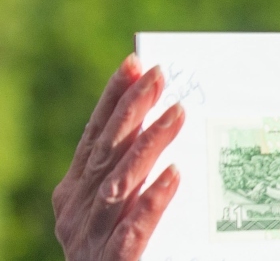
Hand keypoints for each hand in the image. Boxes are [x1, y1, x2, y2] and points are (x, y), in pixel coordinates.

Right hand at [53, 55, 184, 260]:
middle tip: (160, 75)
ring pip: (119, 185)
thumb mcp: (118, 207)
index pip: (94, 136)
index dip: (113, 99)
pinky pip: (133, 230)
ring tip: (177, 113)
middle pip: (106, 152)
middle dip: (132, 110)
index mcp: (75, 193)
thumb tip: (167, 118)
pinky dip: (152, 201)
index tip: (135, 63)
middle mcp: (76, 212)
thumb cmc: (122, 251)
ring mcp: (90, 240)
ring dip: (148, 146)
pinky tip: (173, 176)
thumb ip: (131, 171)